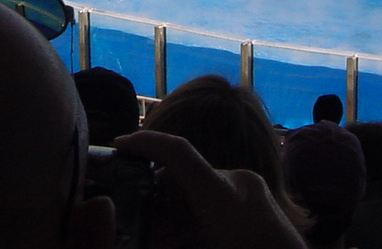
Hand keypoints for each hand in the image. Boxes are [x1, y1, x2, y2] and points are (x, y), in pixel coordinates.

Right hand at [114, 130, 306, 248]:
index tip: (121, 145)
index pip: (178, 152)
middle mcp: (238, 185)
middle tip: (138, 228)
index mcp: (222, 197)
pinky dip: (196, 218)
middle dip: (156, 201)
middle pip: (183, 177)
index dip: (146, 142)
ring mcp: (252, 192)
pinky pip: (219, 200)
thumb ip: (166, 241)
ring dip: (175, 214)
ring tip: (161, 239)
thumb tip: (143, 236)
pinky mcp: (260, 201)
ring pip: (199, 192)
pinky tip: (184, 238)